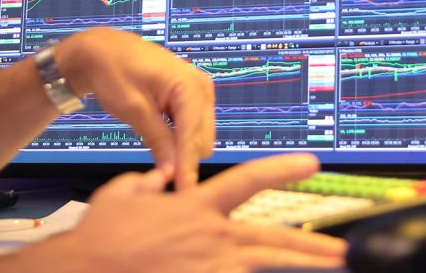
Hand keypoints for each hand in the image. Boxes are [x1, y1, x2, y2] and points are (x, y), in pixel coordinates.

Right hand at [21, 154, 346, 272]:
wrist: (82, 268)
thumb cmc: (98, 236)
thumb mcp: (120, 193)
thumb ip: (145, 182)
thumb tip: (157, 177)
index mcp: (196, 207)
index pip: (248, 180)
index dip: (282, 169)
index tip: (312, 164)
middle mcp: (211, 237)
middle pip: (274, 239)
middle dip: (312, 246)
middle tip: (343, 251)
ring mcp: (210, 268)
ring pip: (266, 269)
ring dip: (299, 271)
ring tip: (331, 272)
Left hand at [56, 28, 213, 188]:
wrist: (104, 50)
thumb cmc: (114, 71)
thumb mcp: (133, 109)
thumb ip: (157, 140)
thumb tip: (171, 172)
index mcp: (189, 85)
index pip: (193, 135)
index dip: (188, 166)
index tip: (185, 194)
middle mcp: (201, 86)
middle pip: (202, 138)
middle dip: (186, 159)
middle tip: (163, 181)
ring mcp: (199, 91)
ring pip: (200, 136)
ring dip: (183, 151)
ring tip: (160, 162)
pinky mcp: (192, 97)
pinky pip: (193, 127)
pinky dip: (180, 140)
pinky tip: (163, 147)